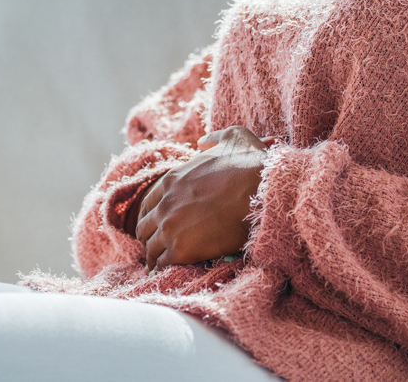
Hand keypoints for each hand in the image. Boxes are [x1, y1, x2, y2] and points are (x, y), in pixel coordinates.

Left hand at [135, 126, 278, 270]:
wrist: (263, 193)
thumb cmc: (252, 165)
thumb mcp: (233, 137)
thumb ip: (214, 139)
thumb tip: (203, 141)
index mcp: (172, 179)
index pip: (148, 203)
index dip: (153, 215)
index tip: (160, 224)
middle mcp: (165, 203)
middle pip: (144, 228)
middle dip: (151, 237)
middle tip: (161, 246)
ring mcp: (170, 227)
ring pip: (151, 248)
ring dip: (156, 255)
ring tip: (163, 263)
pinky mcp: (181, 249)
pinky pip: (163, 263)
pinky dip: (165, 267)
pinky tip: (173, 270)